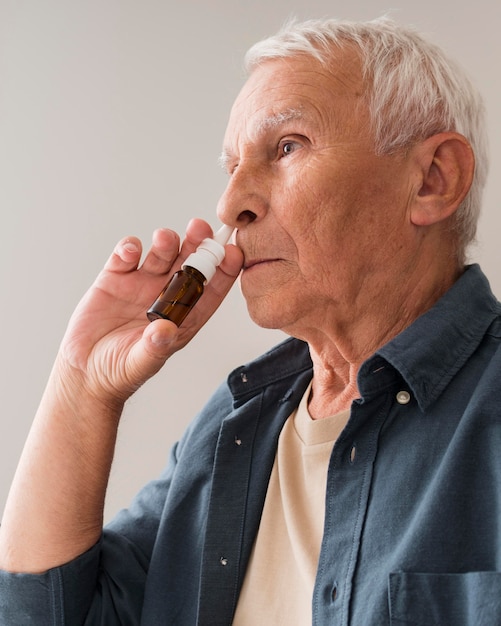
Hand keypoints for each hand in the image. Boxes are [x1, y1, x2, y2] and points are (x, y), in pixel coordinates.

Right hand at [58, 218, 242, 406]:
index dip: (224, 269)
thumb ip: (154, 347)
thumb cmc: (119, 371)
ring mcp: (141, 284)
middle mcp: (166, 296)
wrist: (84, 372)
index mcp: (183, 316)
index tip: (232, 252)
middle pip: (189, 263)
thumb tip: (166, 330)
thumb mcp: (140, 363)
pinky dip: (128, 248)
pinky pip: (125, 256)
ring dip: (166, 242)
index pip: (211, 288)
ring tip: (164, 239)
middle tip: (200, 229)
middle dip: (198, 244)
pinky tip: (130, 251)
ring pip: (161, 254)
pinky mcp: (115, 279)